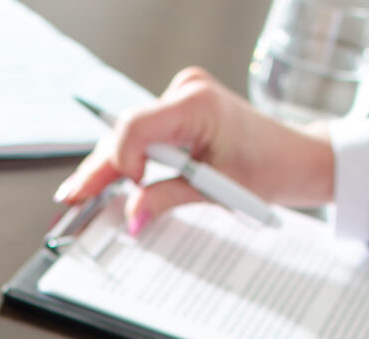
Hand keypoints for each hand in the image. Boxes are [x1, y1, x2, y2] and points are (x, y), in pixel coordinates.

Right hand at [53, 66, 333, 233]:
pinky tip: (110, 183)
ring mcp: (181, 100)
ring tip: (82, 195)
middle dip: (101, 168)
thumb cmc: (270, 167)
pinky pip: (144, 137)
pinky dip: (129, 162)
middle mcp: (184, 93)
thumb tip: (131, 216)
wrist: (297, 159)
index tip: (124, 192)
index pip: (136, 126)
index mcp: (196, 103)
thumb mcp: (217, 190)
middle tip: (71, 199)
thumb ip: (167, 199)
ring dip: (112, 167)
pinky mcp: (180, 113)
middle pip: (126, 132)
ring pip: (130, 136)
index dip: (120, 160)